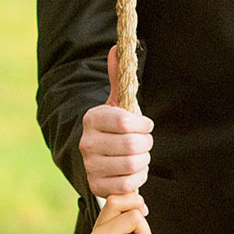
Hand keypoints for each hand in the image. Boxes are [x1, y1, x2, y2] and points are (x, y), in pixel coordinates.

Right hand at [80, 47, 152, 195]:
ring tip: (140, 155)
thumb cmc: (113, 125)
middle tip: (145, 141)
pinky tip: (135, 170)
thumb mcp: (115, 102)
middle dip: (146, 143)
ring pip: (132, 165)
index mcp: (92, 119)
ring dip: (144, 160)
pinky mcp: (97, 185)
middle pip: (132, 146)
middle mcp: (87, 143)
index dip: (143, 124)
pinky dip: (138, 177)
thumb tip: (118, 47)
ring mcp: (90, 166)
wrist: (94, 155)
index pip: (125, 122)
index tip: (145, 124)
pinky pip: (128, 184)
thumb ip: (118, 77)